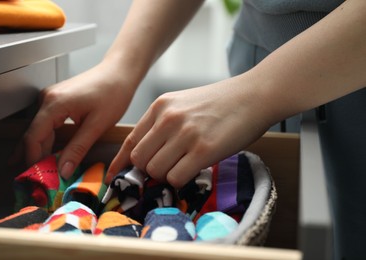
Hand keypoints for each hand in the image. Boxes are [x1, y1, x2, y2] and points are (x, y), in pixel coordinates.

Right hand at [22, 61, 135, 178]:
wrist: (119, 73)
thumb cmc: (113, 93)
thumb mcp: (97, 125)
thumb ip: (78, 149)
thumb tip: (63, 171)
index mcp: (54, 103)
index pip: (33, 137)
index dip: (33, 160)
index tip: (38, 179)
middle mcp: (46, 99)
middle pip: (33, 134)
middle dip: (34, 158)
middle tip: (39, 180)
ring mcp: (50, 98)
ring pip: (39, 130)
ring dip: (41, 150)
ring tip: (44, 172)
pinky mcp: (56, 100)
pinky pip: (46, 124)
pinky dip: (48, 140)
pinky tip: (51, 154)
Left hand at [108, 76, 271, 187]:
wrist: (254, 95)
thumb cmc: (220, 103)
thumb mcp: (183, 103)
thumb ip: (163, 124)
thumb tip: (149, 153)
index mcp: (160, 107)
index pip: (130, 141)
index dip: (122, 162)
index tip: (116, 176)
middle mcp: (168, 119)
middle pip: (140, 160)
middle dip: (150, 170)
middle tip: (168, 168)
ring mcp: (185, 134)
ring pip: (156, 171)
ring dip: (167, 176)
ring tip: (184, 166)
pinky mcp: (203, 150)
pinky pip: (177, 178)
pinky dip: (182, 180)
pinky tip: (195, 169)